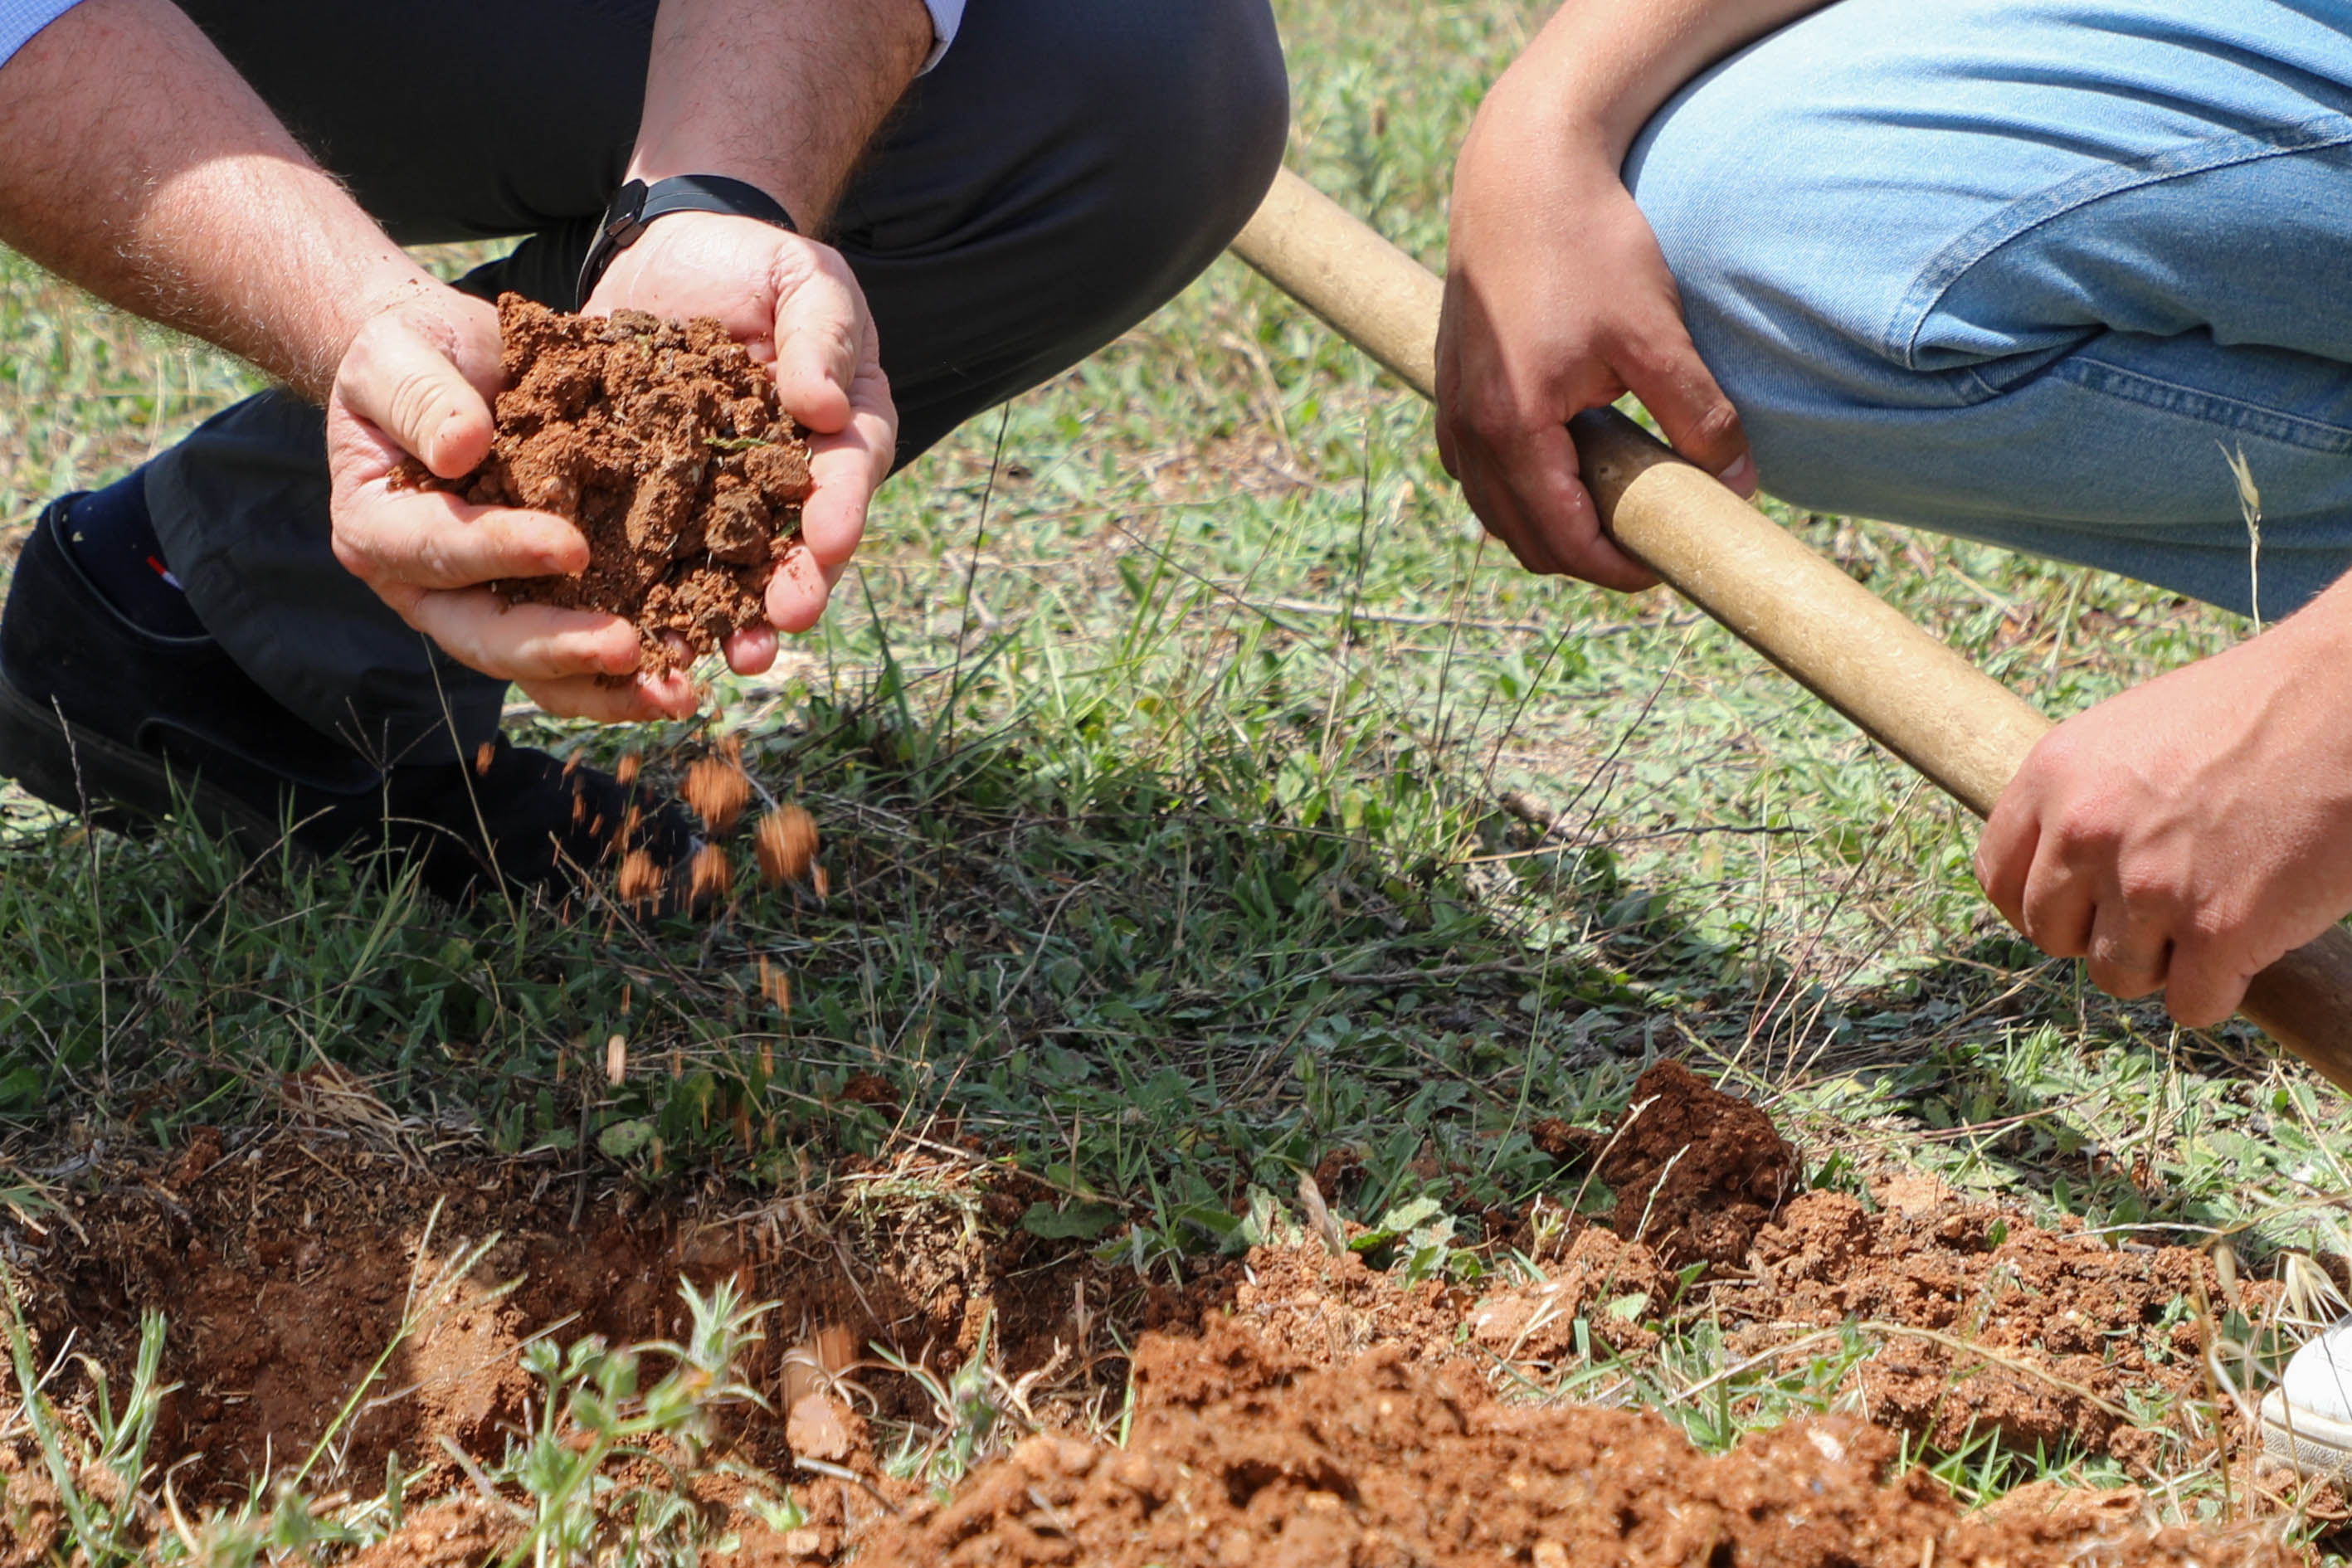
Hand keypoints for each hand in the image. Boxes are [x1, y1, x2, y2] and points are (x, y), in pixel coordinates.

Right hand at [324, 284, 696, 722]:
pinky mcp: (545, 607)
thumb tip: (461, 449)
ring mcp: (489, 608)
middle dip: (561, 650)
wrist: (452, 370)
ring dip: (609, 688)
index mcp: (381, 530)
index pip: (441, 550)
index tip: (572, 548)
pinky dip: (637, 670)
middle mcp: (430, 589)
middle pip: (490, 639)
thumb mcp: (398, 356)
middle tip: (629, 648)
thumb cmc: (412, 360)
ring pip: (542, 672)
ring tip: (677, 691)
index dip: (502, 552)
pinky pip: (586, 653)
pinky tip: (691, 670)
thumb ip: (420, 398)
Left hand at [584, 210, 895, 664]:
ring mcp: (716, 496)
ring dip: (716, 618)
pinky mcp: (649, 495)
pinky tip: (619, 622)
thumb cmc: (757, 264)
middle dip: (784, 595)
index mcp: (838, 433)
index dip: (839, 515)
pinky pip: (646, 546)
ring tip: (707, 659)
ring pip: (723, 567)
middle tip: (770, 635)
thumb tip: (824, 405)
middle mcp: (783, 481)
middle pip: (793, 548)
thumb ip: (821, 334)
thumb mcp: (804, 278)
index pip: (848, 477)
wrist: (671, 252)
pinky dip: (636, 588)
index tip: (826, 547)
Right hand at [1436, 73, 1753, 590]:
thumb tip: (1739, 483)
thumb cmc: (1586, 243)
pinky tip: (1567, 461)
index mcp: (1513, 429)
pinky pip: (1478, 472)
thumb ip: (1697, 414)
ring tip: (1611, 504)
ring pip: (1495, 511)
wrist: (1521, 172)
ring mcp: (1453, 411)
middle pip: (1523, 541)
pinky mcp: (1453, 387)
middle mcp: (1469, 431)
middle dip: (1583, 556)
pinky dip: (1519, 489)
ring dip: (1549, 524)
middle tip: (1646, 542)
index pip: (1563, 541)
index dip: (1617, 570)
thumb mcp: (1655, 334)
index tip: (1665, 567)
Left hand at [1975, 606, 2351, 1025]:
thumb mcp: (2131, 734)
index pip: (1998, 878)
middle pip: (2052, 938)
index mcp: (2054, 776)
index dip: (2037, 905)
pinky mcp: (2219, 931)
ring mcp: (2150, 885)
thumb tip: (2057, 870)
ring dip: (2163, 963)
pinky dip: (2219, 989)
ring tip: (2212, 912)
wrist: (2348, 700)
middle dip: (2100, 935)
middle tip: (2157, 910)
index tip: (2075, 910)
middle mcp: (2086, 832)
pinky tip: (2249, 943)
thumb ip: (2083, 798)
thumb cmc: (2252, 712)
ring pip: (2118, 978)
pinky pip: (2191, 1005)